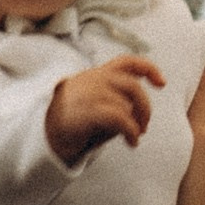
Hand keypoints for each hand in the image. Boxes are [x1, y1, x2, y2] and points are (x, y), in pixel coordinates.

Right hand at [48, 56, 164, 165]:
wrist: (41, 136)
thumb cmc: (72, 123)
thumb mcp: (94, 107)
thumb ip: (115, 102)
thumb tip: (137, 113)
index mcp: (94, 75)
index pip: (126, 62)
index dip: (148, 68)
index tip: (162, 83)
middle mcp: (91, 79)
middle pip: (132, 85)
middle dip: (145, 106)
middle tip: (145, 125)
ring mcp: (88, 94)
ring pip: (126, 104)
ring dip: (136, 123)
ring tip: (134, 136)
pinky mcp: (86, 111)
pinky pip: (120, 118)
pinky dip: (131, 131)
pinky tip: (132, 142)